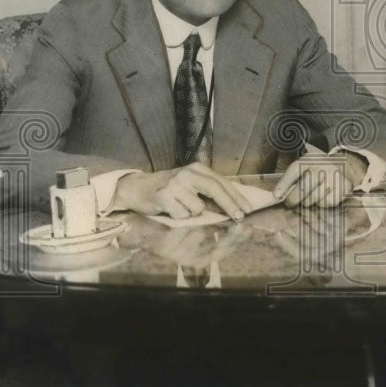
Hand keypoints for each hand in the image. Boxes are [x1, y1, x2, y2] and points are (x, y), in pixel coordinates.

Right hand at [114, 163, 253, 219]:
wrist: (137, 188)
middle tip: (241, 218)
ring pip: (198, 207)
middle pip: (215, 189)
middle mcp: (188, 173)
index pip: (222, 183)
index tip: (248, 209)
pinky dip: (178, 217)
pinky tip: (169, 209)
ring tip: (179, 207)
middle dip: (230, 205)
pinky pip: (182, 215)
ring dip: (192, 214)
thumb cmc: (169, 190)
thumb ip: (209, 192)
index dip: (236, 197)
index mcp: (198, 169)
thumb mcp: (190, 186)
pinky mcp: (164, 195)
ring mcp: (176, 183)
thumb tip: (233, 206)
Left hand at [273, 152, 364, 207]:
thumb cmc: (318, 169)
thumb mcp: (305, 165)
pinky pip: (325, 203)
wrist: (344, 167)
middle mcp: (323, 165)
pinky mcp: (342, 187)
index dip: (284, 184)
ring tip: (310, 197)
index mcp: (311, 158)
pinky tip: (323, 196)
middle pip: (303, 188)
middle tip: (290, 203)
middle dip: (293, 199)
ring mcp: (334, 176)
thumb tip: (276, 196)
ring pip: (313, 198)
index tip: (276, 196)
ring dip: (308, 201)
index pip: (294, 170)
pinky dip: (322, 203)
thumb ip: (291, 178)